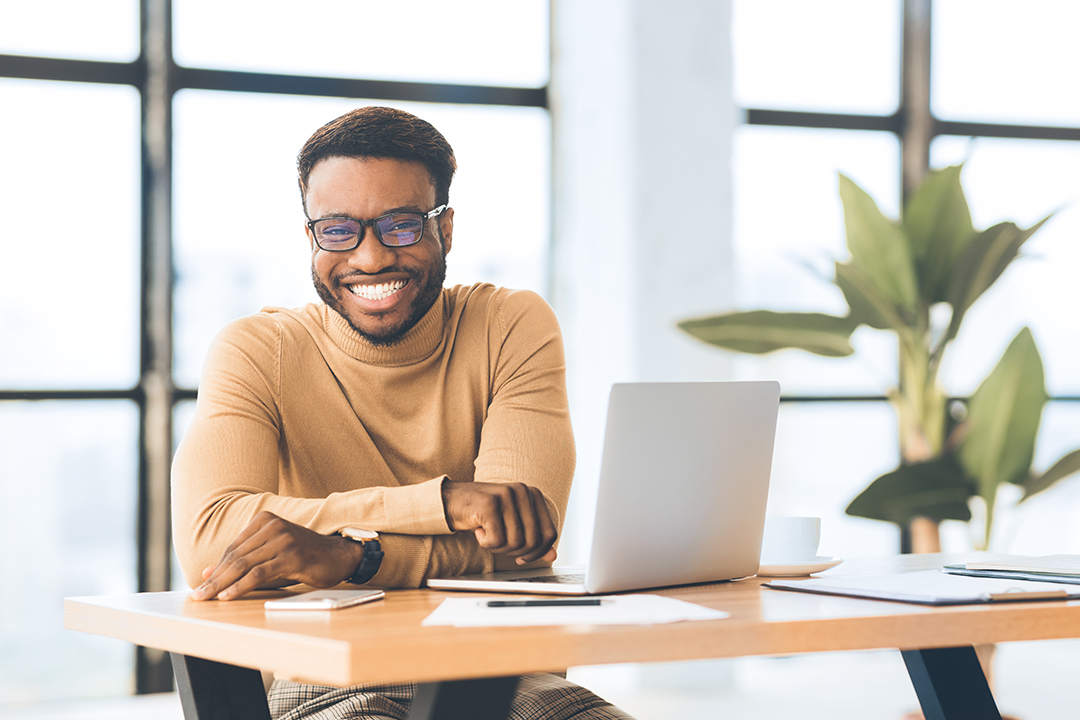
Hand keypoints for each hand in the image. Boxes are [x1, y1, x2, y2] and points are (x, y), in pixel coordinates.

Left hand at [190, 511, 363, 600]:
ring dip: (222, 584)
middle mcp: (273, 526)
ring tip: (207, 598)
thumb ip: (243, 560)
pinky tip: (228, 596)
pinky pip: (260, 573)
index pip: (233, 548)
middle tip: (197, 596)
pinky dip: (240, 586)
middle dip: (214, 578)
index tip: (201, 585)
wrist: (338, 556)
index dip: (216, 569)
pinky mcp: (292, 556)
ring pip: (244, 565)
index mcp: (265, 519)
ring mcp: (283, 539)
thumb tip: (210, 572)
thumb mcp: (270, 554)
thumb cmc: (304, 556)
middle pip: (235, 556)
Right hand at [442, 481, 557, 563]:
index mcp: (533, 494)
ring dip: (498, 547)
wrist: (452, 500)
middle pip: (532, 541)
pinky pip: (496, 540)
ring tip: (487, 534)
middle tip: (498, 543)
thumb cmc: (485, 513)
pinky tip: (478, 530)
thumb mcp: (513, 523)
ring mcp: (506, 495)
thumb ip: (533, 537)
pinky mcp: (489, 504)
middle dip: (514, 551)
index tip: (521, 557)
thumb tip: (552, 556)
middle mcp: (522, 491)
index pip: (549, 534)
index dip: (537, 553)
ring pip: (515, 542)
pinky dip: (486, 543)